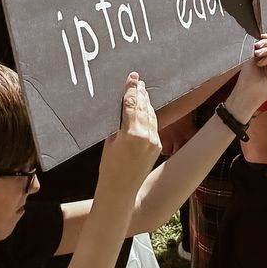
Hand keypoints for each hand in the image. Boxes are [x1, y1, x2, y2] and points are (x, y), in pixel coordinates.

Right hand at [101, 73, 160, 190]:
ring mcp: (154, 141)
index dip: (131, 90)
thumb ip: (118, 125)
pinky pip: (154, 125)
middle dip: (140, 93)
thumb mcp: (109, 142)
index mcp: (131, 133)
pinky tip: (146, 108)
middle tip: (137, 80)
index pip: (131, 105)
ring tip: (142, 91)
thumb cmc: (109, 167)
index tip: (132, 78)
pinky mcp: (158, 146)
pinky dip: (149, 115)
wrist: (121, 190)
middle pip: (143, 107)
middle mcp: (146, 136)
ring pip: (151, 115)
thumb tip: (122, 109)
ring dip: (146, 102)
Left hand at [231, 36, 266, 116]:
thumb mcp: (251, 60)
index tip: (260, 36)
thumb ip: (258, 50)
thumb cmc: (246, 79)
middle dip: (266, 43)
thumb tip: (261, 39)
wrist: (245, 94)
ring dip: (266, 51)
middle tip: (257, 46)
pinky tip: (260, 63)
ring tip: (257, 55)